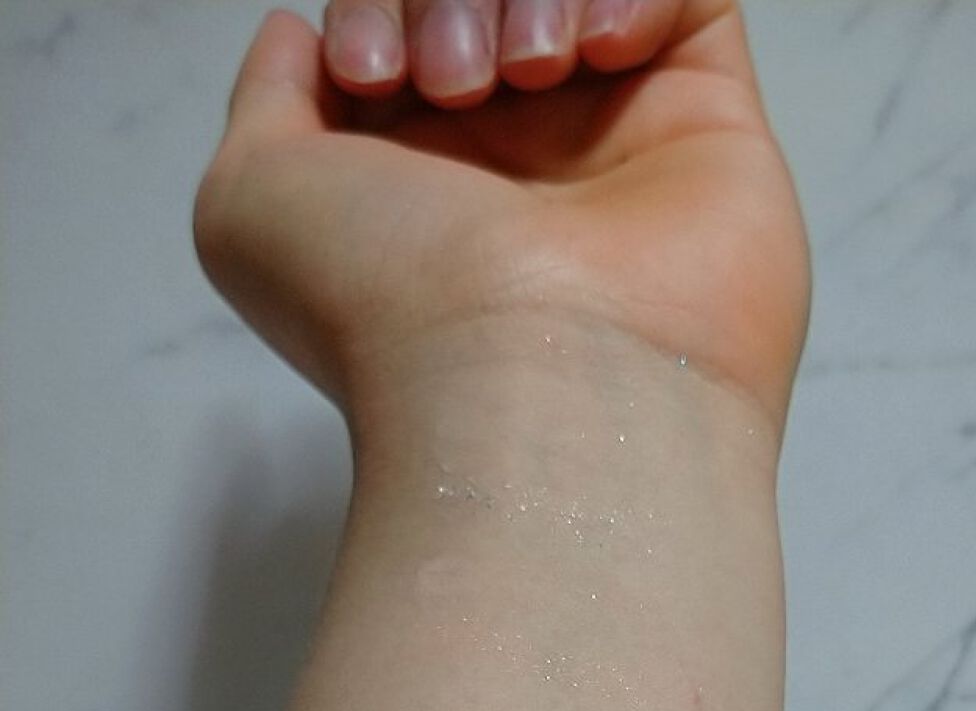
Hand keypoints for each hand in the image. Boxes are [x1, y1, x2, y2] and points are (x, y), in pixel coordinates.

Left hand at [193, 3, 808, 435]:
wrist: (533, 387)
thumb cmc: (390, 315)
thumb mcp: (248, 206)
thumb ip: (265, 99)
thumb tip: (299, 34)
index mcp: (415, 179)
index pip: (401, 23)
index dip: (377, 10)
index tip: (370, 72)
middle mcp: (514, 165)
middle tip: (455, 83)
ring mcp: (615, 145)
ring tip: (524, 73)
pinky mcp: (706, 127)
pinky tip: (598, 52)